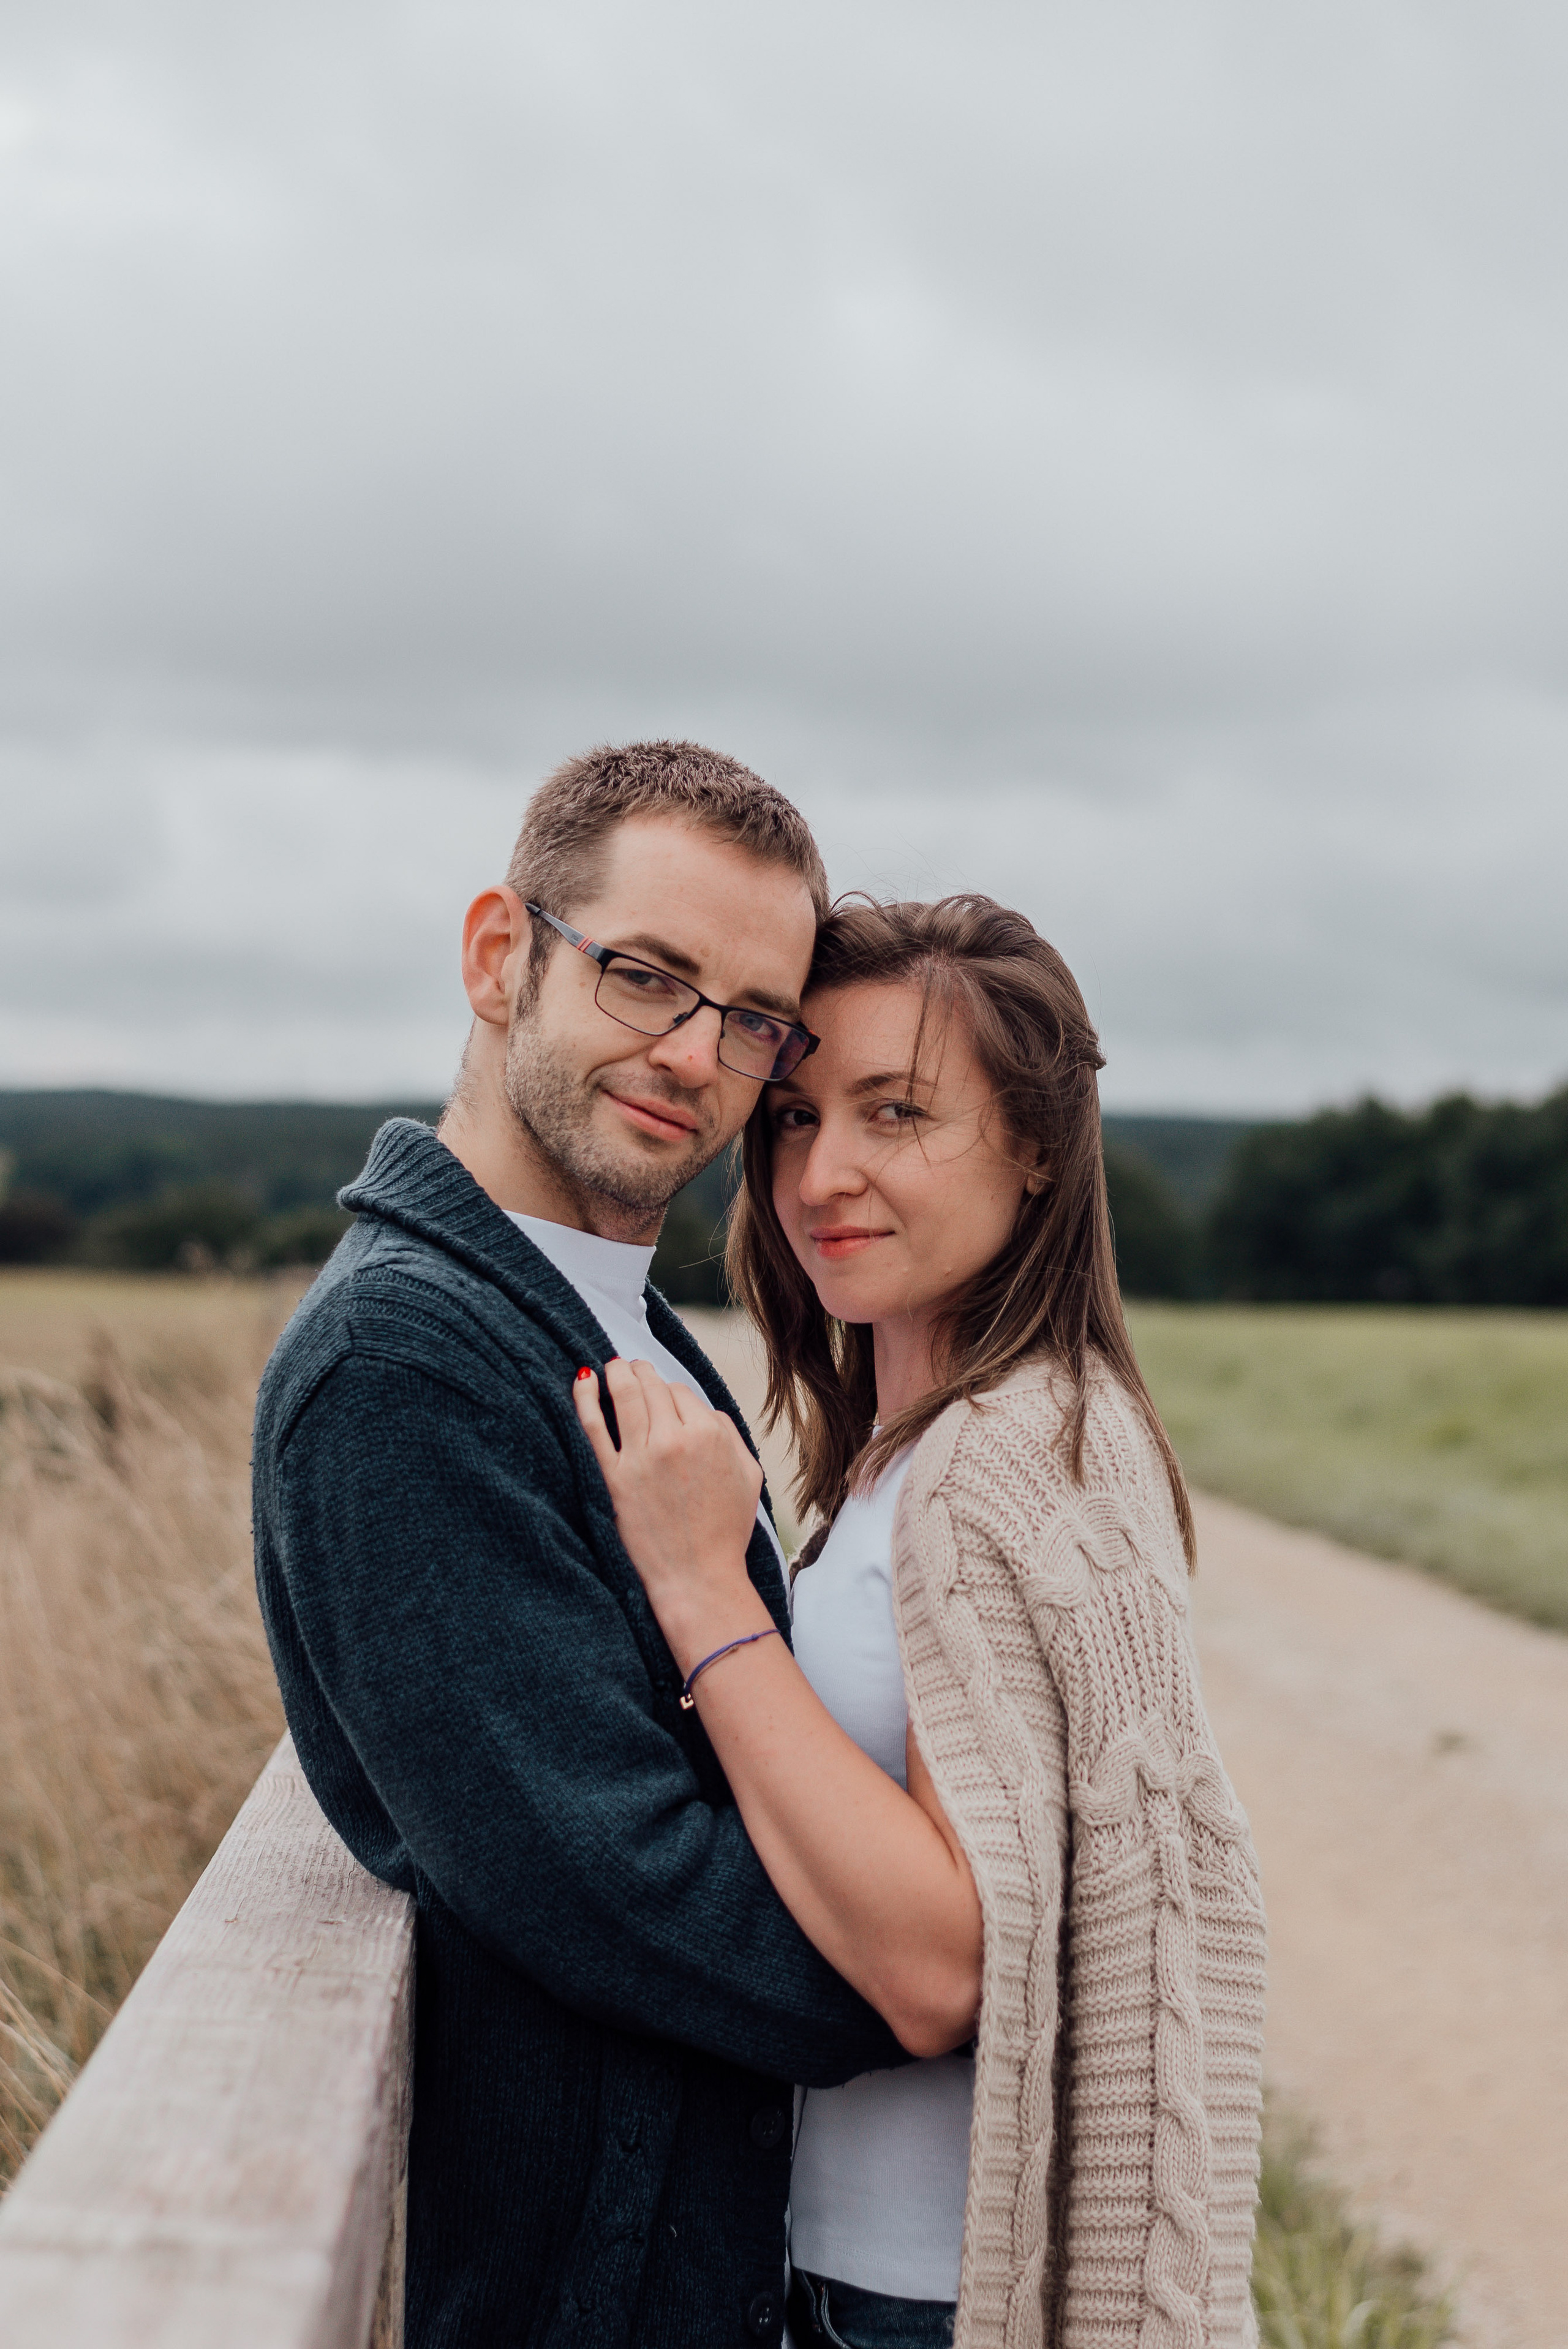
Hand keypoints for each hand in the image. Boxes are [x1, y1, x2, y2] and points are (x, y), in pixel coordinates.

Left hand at [573, 1358, 765, 1667]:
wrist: (698, 1579)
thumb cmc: (725, 1531)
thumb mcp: (748, 1476)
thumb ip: (730, 1434)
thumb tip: (704, 1410)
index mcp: (710, 1434)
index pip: (681, 1391)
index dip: (670, 1392)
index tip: (662, 1399)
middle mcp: (675, 1438)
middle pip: (652, 1386)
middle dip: (641, 1372)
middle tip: (631, 1368)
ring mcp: (642, 1457)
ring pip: (625, 1395)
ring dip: (616, 1373)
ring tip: (611, 1367)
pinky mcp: (614, 1478)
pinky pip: (593, 1426)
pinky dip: (585, 1397)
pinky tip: (583, 1379)